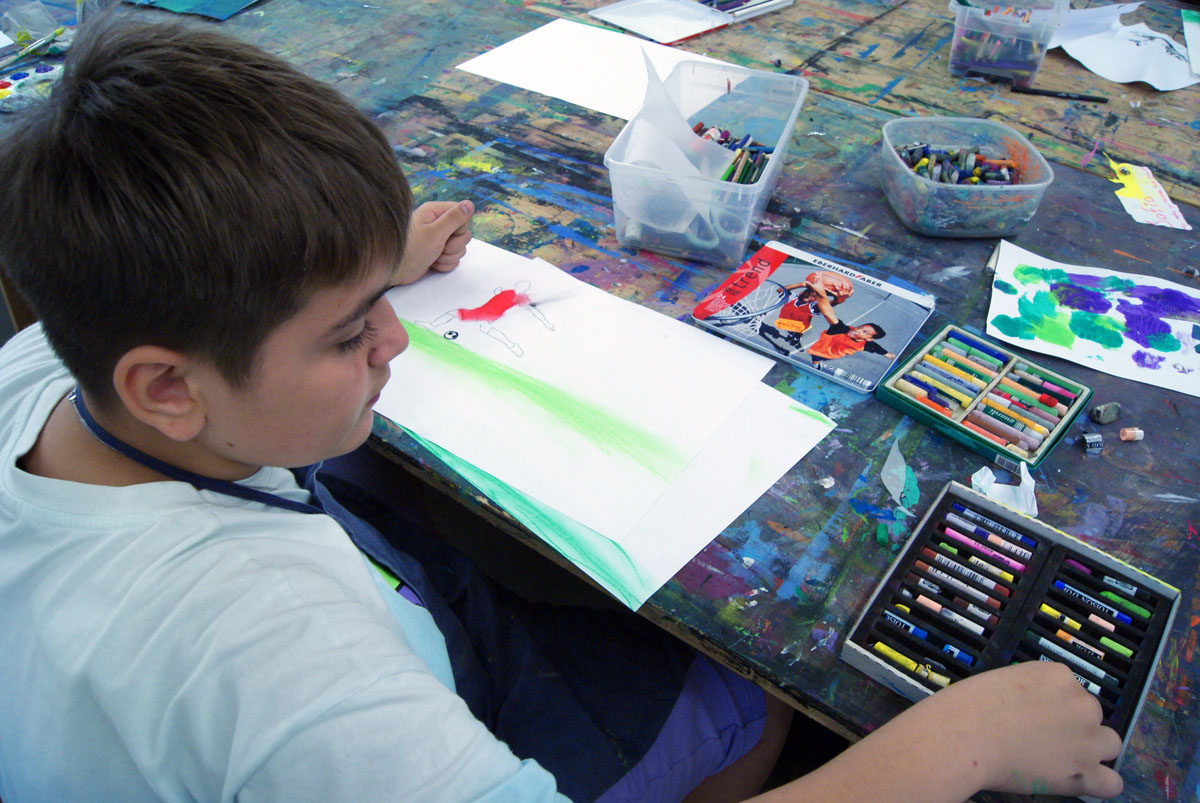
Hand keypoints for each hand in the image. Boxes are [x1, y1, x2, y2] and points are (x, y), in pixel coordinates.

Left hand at [393, 200, 474, 284]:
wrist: (396, 271)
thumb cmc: (410, 251)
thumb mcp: (435, 233)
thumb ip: (454, 218)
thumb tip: (469, 204)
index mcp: (435, 212)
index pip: (462, 214)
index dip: (460, 228)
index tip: (448, 234)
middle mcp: (437, 223)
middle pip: (463, 233)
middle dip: (454, 246)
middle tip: (440, 248)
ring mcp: (438, 239)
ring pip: (460, 248)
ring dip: (449, 256)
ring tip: (434, 256)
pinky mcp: (438, 252)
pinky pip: (453, 258)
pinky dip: (445, 264)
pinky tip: (433, 263)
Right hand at [915, 661, 1123, 798]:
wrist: (966, 735)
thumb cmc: (971, 706)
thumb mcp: (1004, 681)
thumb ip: (1030, 693)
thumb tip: (1034, 712)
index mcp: (1059, 676)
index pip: (1072, 691)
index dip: (1056, 707)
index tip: (1036, 718)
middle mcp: (1081, 703)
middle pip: (1092, 715)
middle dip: (1074, 727)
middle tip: (1043, 739)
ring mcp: (1087, 738)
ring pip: (1109, 744)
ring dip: (1090, 751)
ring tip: (1061, 760)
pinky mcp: (1085, 771)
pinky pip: (1111, 782)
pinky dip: (1098, 783)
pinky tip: (1078, 781)